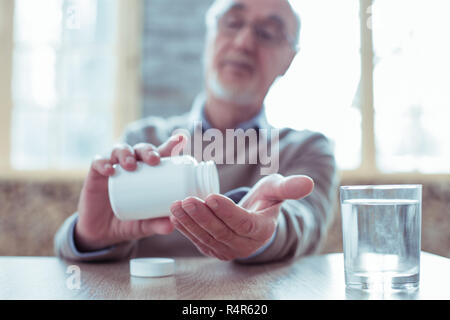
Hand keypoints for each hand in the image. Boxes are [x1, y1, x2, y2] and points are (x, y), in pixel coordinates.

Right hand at [74, 134, 186, 251]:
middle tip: (154, 160)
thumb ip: (157, 225)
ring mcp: (114, 168)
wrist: (103, 234)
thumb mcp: (145, 225)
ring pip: (120, 150)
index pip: (161, 154)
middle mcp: (133, 166)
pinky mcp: (95, 174)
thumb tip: (172, 224)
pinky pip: (98, 163)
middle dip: (148, 151)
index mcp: (149, 174)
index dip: (171, 145)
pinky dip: (103, 163)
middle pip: (141, 149)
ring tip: (131, 166)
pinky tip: (109, 171)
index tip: (181, 139)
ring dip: (126, 154)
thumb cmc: (130, 223)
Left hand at [169, 174, 313, 259]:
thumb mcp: (277, 190)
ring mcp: (228, 249)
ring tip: (176, 206)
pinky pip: (198, 241)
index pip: (242, 223)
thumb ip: (289, 187)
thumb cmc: (265, 201)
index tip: (211, 196)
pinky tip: (175, 216)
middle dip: (202, 216)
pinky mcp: (214, 249)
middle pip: (220, 232)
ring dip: (189, 223)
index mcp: (261, 230)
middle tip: (187, 199)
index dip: (227, 212)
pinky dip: (186, 229)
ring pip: (206, 238)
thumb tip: (308, 183)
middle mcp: (244, 245)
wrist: (254, 218)